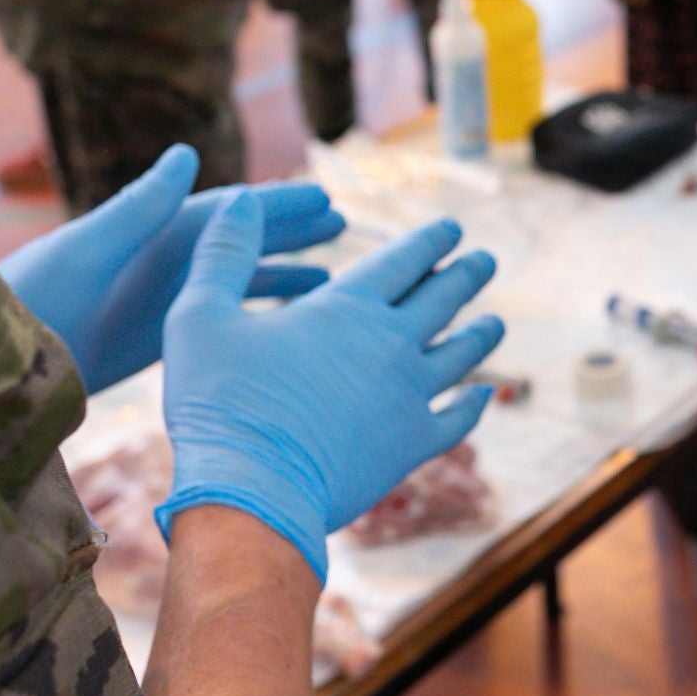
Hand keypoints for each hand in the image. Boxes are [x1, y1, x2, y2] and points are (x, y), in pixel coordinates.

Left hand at [0, 144, 341, 394]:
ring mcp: (160, 300)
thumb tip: (187, 153)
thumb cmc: (28, 303)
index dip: (276, 206)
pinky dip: (252, 317)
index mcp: (148, 233)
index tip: (322, 198)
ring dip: (279, 274)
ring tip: (331, 278)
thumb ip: (140, 207)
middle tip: (340, 222)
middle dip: (288, 231)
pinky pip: (218, 319)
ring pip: (234, 280)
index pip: (227, 212)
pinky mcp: (155, 339)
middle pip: (239, 239)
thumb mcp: (87, 250)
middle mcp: (160, 261)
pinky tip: (284, 328)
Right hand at [157, 209, 505, 578]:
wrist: (251, 493)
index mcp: (347, 308)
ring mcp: (408, 397)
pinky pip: (457, 419)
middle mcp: (391, 345)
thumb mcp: (200, 315)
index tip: (453, 227)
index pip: (404, 260)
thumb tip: (240, 202)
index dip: (431, 240)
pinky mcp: (411, 446)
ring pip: (460, 356)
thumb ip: (224, 254)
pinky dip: (474, 404)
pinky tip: (483, 396)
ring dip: (481, 334)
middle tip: (485, 261)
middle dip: (466, 275)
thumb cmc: (218, 403)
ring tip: (496, 322)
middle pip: (442, 300)